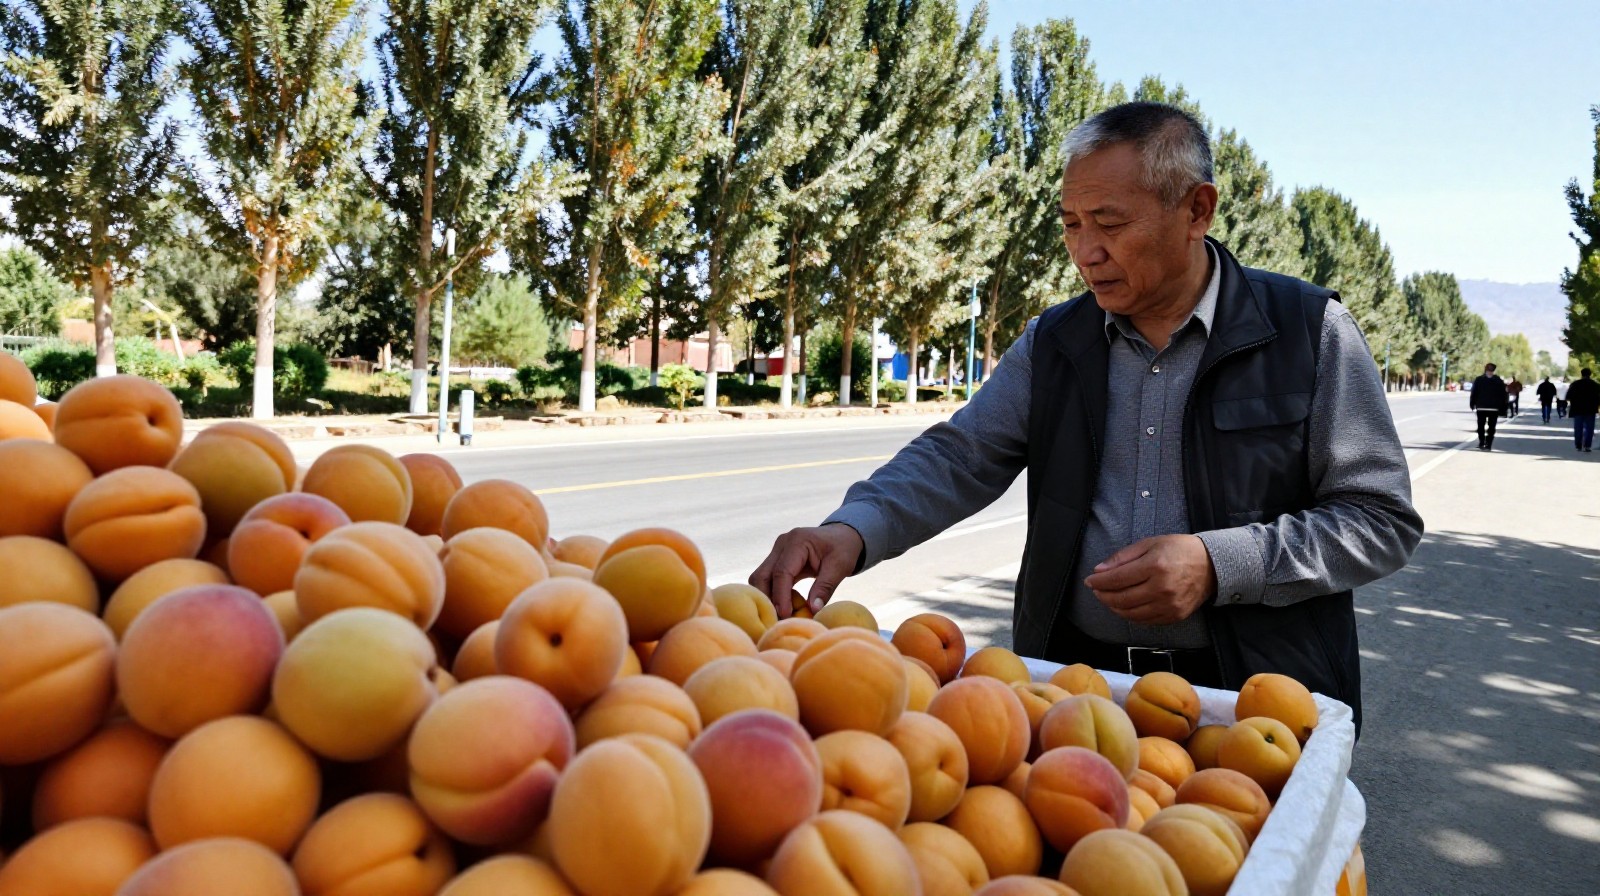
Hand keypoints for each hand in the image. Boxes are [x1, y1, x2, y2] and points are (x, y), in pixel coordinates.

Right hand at [749, 523, 863, 618]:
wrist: (842, 536)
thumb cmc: (843, 549)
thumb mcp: (840, 566)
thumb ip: (825, 587)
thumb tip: (813, 610)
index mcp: (797, 541)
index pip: (781, 572)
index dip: (781, 596)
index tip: (785, 615)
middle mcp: (782, 544)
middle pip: (762, 575)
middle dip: (767, 599)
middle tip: (777, 620)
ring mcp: (777, 551)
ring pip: (760, 578)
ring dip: (767, 598)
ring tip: (780, 617)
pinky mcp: (777, 560)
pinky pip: (768, 580)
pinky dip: (773, 595)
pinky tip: (784, 608)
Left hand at [1082, 535, 1215, 624]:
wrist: (1212, 565)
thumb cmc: (1179, 550)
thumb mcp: (1150, 543)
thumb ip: (1123, 557)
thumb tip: (1099, 570)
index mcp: (1155, 566)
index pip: (1117, 579)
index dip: (1099, 581)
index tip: (1090, 580)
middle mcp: (1161, 588)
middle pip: (1121, 599)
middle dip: (1103, 595)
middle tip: (1097, 590)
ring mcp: (1169, 605)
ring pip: (1130, 613)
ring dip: (1114, 607)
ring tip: (1108, 598)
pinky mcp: (1174, 616)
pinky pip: (1145, 621)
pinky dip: (1130, 615)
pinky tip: (1125, 606)